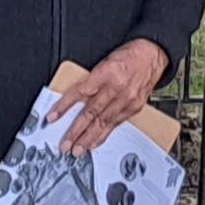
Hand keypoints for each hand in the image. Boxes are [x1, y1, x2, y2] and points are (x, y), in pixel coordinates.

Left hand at [57, 39, 167, 159]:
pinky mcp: (133, 107)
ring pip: (103, 122)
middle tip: (65, 145)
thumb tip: (73, 99)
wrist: (152, 54)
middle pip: (91, 113)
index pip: (79, 92)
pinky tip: (95, 143)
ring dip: (88, 139)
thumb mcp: (105, 61)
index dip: (63, 106)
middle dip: (75, 131)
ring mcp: (126, 99)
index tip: (52, 117)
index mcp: (106, 72)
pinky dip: (104, 135)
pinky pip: (115, 124)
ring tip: (77, 150)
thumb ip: (91, 80)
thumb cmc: (128, 56)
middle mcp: (116, 88)